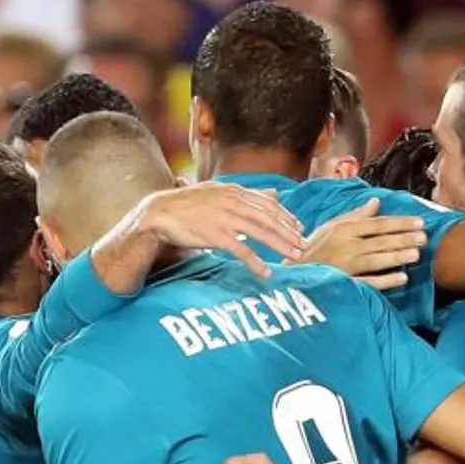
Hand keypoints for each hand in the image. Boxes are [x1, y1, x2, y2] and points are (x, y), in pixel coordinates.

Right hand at [93, 182, 306, 287]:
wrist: (160, 213)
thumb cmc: (191, 204)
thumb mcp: (221, 193)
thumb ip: (249, 195)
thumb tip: (275, 193)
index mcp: (235, 191)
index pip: (269, 204)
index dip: (287, 217)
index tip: (300, 229)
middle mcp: (233, 202)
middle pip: (269, 218)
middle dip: (289, 233)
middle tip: (304, 246)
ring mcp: (224, 218)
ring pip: (261, 233)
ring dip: (280, 246)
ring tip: (294, 256)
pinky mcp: (215, 235)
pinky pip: (241, 251)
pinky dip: (256, 262)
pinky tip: (266, 272)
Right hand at [296, 198, 425, 291]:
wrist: (294, 273)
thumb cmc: (316, 247)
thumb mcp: (332, 226)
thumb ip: (356, 215)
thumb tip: (376, 201)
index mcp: (345, 229)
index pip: (377, 224)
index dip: (399, 223)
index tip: (420, 222)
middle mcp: (346, 245)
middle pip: (379, 241)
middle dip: (403, 238)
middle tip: (424, 237)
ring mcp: (345, 266)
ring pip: (375, 259)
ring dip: (396, 256)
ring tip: (416, 254)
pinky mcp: (345, 283)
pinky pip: (367, 282)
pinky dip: (385, 281)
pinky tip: (402, 278)